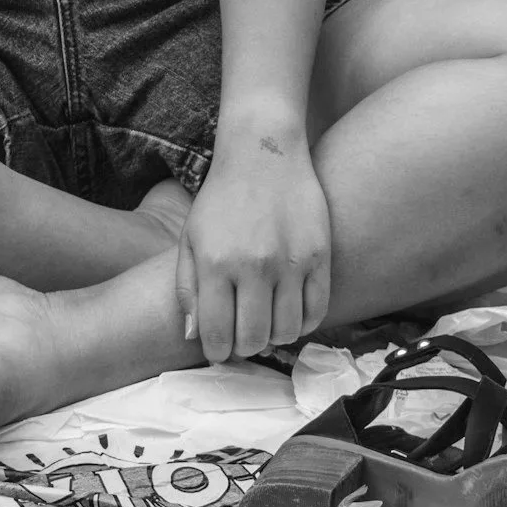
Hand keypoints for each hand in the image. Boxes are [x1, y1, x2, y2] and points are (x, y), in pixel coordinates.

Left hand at [177, 126, 330, 363]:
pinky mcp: (319, 257)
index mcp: (215, 264)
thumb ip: (187, 288)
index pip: (217, 333)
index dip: (218, 352)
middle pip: (254, 338)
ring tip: (266, 325)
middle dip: (245, 348)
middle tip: (242, 339)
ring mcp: (290, 263)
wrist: (263, 155)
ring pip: (287, 331)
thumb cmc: (220, 199)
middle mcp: (253, 266)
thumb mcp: (190, 238)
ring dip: (275, 337)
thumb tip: (193, 336)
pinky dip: (304, 323)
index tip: (219, 351)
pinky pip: (316, 311)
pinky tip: (290, 314)